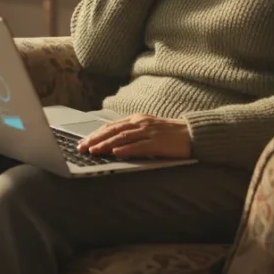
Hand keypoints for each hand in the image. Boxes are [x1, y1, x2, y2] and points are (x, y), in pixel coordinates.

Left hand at [77, 114, 192, 159]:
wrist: (192, 133)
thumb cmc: (170, 134)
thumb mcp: (147, 129)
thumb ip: (131, 133)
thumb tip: (112, 143)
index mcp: (136, 119)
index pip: (111, 126)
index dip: (95, 134)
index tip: (83, 141)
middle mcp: (140, 123)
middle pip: (113, 131)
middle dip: (95, 139)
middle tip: (81, 147)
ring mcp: (149, 132)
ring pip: (122, 138)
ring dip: (106, 145)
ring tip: (94, 151)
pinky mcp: (158, 143)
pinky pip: (139, 146)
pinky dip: (126, 149)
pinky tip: (116, 153)